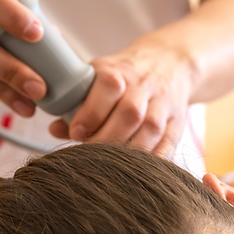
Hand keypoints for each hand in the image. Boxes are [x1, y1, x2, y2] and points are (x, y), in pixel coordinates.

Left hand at [48, 45, 194, 158]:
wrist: (169, 62)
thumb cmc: (124, 76)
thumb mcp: (98, 78)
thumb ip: (76, 104)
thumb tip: (56, 129)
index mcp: (120, 71)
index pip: (109, 87)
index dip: (92, 111)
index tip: (76, 132)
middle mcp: (144, 86)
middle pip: (130, 114)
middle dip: (107, 138)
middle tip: (90, 157)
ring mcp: (164, 105)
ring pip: (151, 130)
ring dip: (130, 152)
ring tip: (111, 167)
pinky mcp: (177, 122)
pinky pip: (169, 144)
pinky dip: (155, 160)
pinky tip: (139, 170)